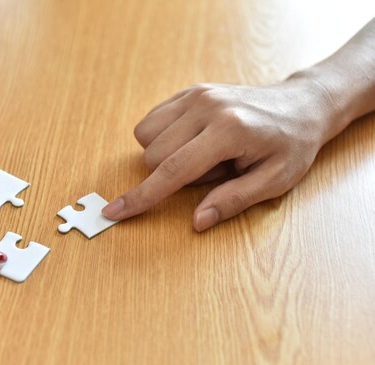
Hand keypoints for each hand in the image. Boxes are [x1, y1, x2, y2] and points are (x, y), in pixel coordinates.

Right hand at [102, 75, 341, 230]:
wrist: (301, 105)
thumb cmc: (290, 146)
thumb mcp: (274, 182)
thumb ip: (232, 201)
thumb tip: (197, 222)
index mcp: (228, 132)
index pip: (172, 171)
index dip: (141, 197)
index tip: (114, 212)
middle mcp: (207, 108)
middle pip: (154, 155)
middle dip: (171, 174)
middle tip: (214, 170)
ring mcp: (196, 95)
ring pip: (146, 136)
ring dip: (164, 156)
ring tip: (203, 155)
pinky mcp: (190, 91)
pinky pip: (151, 121)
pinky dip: (161, 138)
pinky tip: (191, 140)